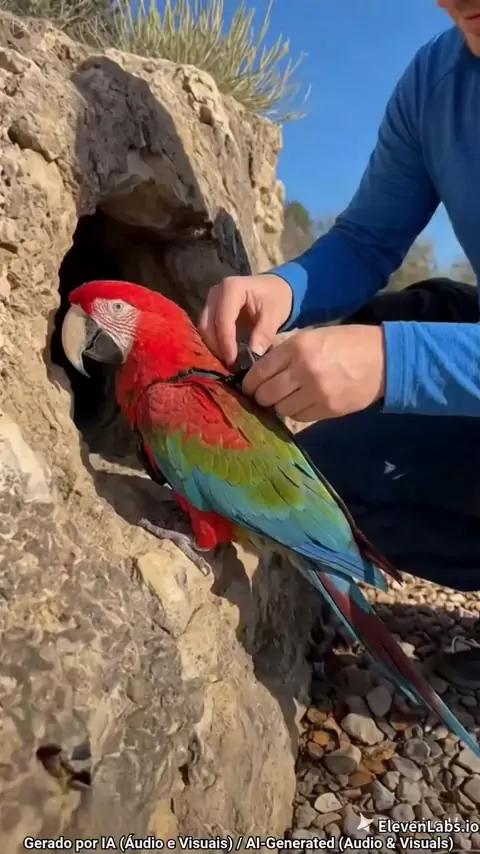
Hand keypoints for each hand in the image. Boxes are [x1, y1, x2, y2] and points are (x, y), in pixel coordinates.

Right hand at [198, 273, 292, 365]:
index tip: (234, 361)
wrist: (274, 288)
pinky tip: (226, 355)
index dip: (226, 342)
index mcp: (231, 288)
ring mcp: (210, 301)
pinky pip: (207, 330)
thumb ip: (264, 333)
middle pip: (207, 325)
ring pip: (203, 329)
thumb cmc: (276, 297)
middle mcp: (215, 293)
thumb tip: (253, 355)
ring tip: (229, 362)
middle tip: (231, 365)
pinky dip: (214, 344)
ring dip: (214, 347)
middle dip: (217, 347)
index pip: (223, 319)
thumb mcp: (275, 314)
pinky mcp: (210, 311)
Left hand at [241, 325, 385, 420]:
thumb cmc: (347, 343)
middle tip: (264, 395)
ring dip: (278, 406)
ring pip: (280, 409)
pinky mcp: (328, 409)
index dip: (250, 382)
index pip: (260, 371)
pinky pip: (299, 417)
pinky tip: (301, 404)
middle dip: (260, 397)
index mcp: (297, 347)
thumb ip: (286, 353)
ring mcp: (316, 393)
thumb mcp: (313, 337)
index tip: (249, 386)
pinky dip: (295, 413)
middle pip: (266, 394)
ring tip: (284, 399)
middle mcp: (303, 370)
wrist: (384, 359)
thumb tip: (261, 374)